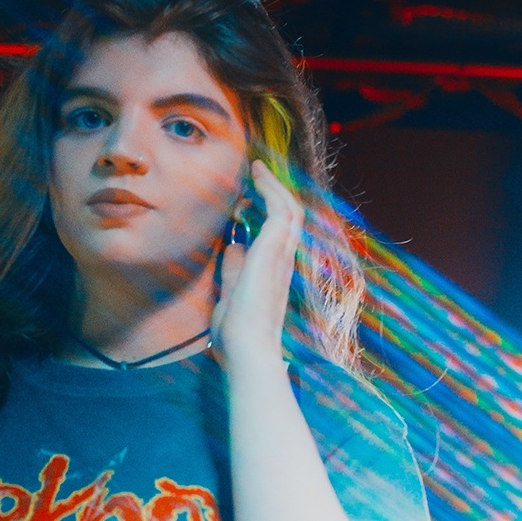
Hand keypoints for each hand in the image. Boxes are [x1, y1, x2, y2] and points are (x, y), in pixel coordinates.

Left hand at [211, 159, 302, 373]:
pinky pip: (279, 211)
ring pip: (289, 209)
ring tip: (256, 170)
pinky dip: (270, 191)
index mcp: (276, 273)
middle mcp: (284, 261)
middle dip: (274, 192)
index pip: (279, 234)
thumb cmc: (238, 333)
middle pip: (289, 216)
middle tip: (254, 175)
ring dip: (273, 187)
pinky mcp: (274, 250)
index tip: (245, 200)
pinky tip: (255, 180)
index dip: (266, 212)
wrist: (246, 349)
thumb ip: (234, 270)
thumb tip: (233, 246)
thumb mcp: (232, 293)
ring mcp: (282, 255)